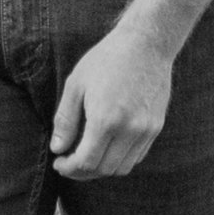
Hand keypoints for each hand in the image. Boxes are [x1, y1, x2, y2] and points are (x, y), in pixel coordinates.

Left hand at [51, 16, 174, 181]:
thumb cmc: (106, 59)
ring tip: (87, 156)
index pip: (86, 162)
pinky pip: (137, 156)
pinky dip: (120, 159)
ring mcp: (146, 130)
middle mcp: (129, 130)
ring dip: (102, 168)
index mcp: (105, 120)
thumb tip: (57, 149)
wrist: (146, 43)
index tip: (59, 163)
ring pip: (122, 167)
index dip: (69, 168)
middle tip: (69, 162)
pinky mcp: (156, 127)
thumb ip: (65, 120)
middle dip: (82, 171)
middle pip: (103, 169)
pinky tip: (107, 147)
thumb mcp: (76, 84)